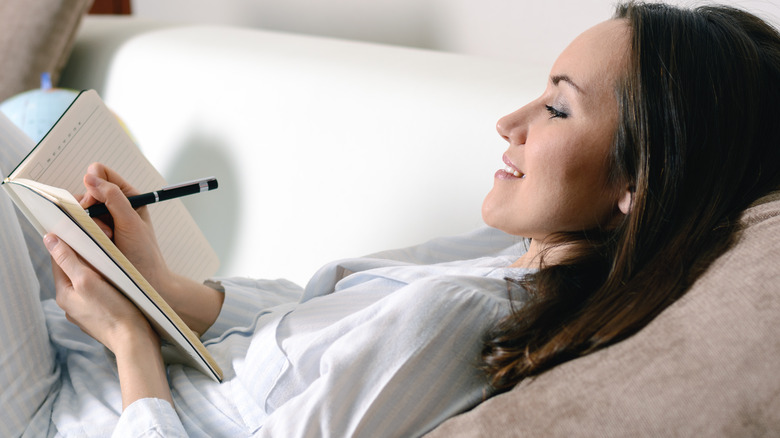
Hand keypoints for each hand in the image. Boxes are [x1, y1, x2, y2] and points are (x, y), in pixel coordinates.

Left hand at [45, 233, 153, 353]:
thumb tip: (49, 239)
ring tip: (114, 263)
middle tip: (104, 246)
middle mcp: (71, 304)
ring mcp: (86, 312)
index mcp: (64, 294)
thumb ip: (68, 259)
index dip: (70, 243)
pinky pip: (99, 295)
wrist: (135, 339)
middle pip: (74, 271)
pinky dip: (106, 286)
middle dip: (86, 258)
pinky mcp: (101, 317)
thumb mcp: (88, 280)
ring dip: (97, 272)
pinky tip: (119, 284)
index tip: (84, 232)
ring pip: (88, 283)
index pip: (60, 260)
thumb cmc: (115, 310)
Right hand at [78, 163, 223, 333]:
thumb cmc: (143, 254)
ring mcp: (103, 221)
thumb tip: (91, 175)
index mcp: (129, 198)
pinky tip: (96, 246)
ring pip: (80, 210)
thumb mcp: (131, 222)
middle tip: (104, 228)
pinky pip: (78, 226)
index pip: (102, 174)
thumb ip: (113, 197)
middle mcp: (114, 207)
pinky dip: (83, 234)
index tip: (93, 198)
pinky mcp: (92, 235)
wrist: (144, 284)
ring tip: (106, 239)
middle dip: (90, 207)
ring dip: (88, 223)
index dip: (94, 182)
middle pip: (87, 192)